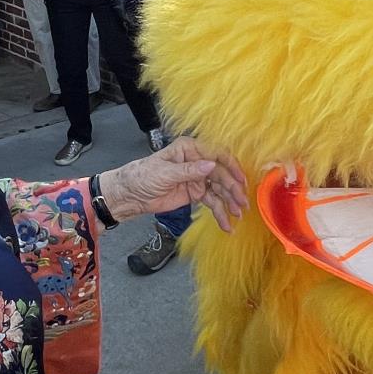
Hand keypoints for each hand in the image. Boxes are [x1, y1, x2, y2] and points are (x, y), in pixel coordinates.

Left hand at [97, 137, 248, 229]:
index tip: (240, 180)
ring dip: (229, 202)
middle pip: (222, 174)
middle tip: (242, 203)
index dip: (231, 166)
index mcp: (189, 149)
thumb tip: (211, 166)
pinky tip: (226, 224)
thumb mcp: (165, 173)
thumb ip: (189, 171)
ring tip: (238, 215)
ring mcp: (198, 178)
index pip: (216, 154)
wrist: (131, 196)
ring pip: (220, 189)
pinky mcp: (196, 193)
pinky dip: (220, 212)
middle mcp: (197, 161)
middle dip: (233, 189)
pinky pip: (212, 202)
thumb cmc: (142, 177)